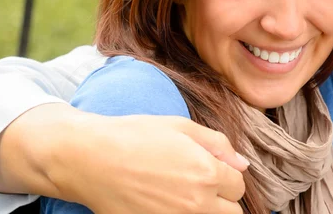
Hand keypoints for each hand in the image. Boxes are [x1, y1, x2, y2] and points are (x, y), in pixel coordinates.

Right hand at [0, 104, 247, 213]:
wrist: (90, 158)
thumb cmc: (134, 136)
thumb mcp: (181, 126)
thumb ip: (218, 144)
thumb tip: (243, 163)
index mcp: (206, 173)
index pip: (238, 185)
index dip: (227, 174)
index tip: (213, 168)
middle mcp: (196, 203)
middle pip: (232, 212)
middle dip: (223, 197)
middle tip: (204, 183)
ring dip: (208, 209)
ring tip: (188, 194)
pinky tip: (171, 204)